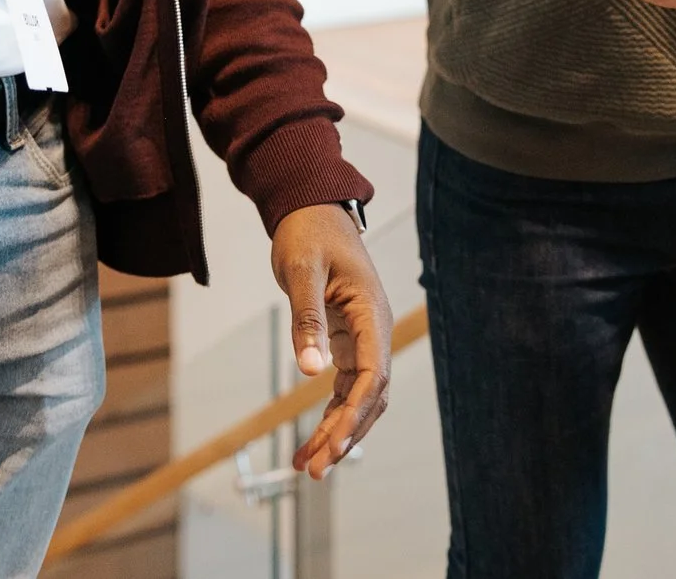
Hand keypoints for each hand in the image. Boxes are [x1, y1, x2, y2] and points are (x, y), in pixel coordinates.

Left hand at [269, 204, 390, 479]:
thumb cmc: (308, 233)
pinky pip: (344, 386)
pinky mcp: (346, 340)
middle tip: (315, 469)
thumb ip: (307, 320)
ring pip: (358, 397)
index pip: (373, 376)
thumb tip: (309, 369)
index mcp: (371, 313)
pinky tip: (311, 436)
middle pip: (369, 396)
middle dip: (345, 434)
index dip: (355, 414)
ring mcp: (362, 336)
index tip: (333, 444)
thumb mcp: (302, 272)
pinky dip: (330, 413)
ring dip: (337, 431)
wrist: (309, 207)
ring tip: (308, 464)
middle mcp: (373, 329)